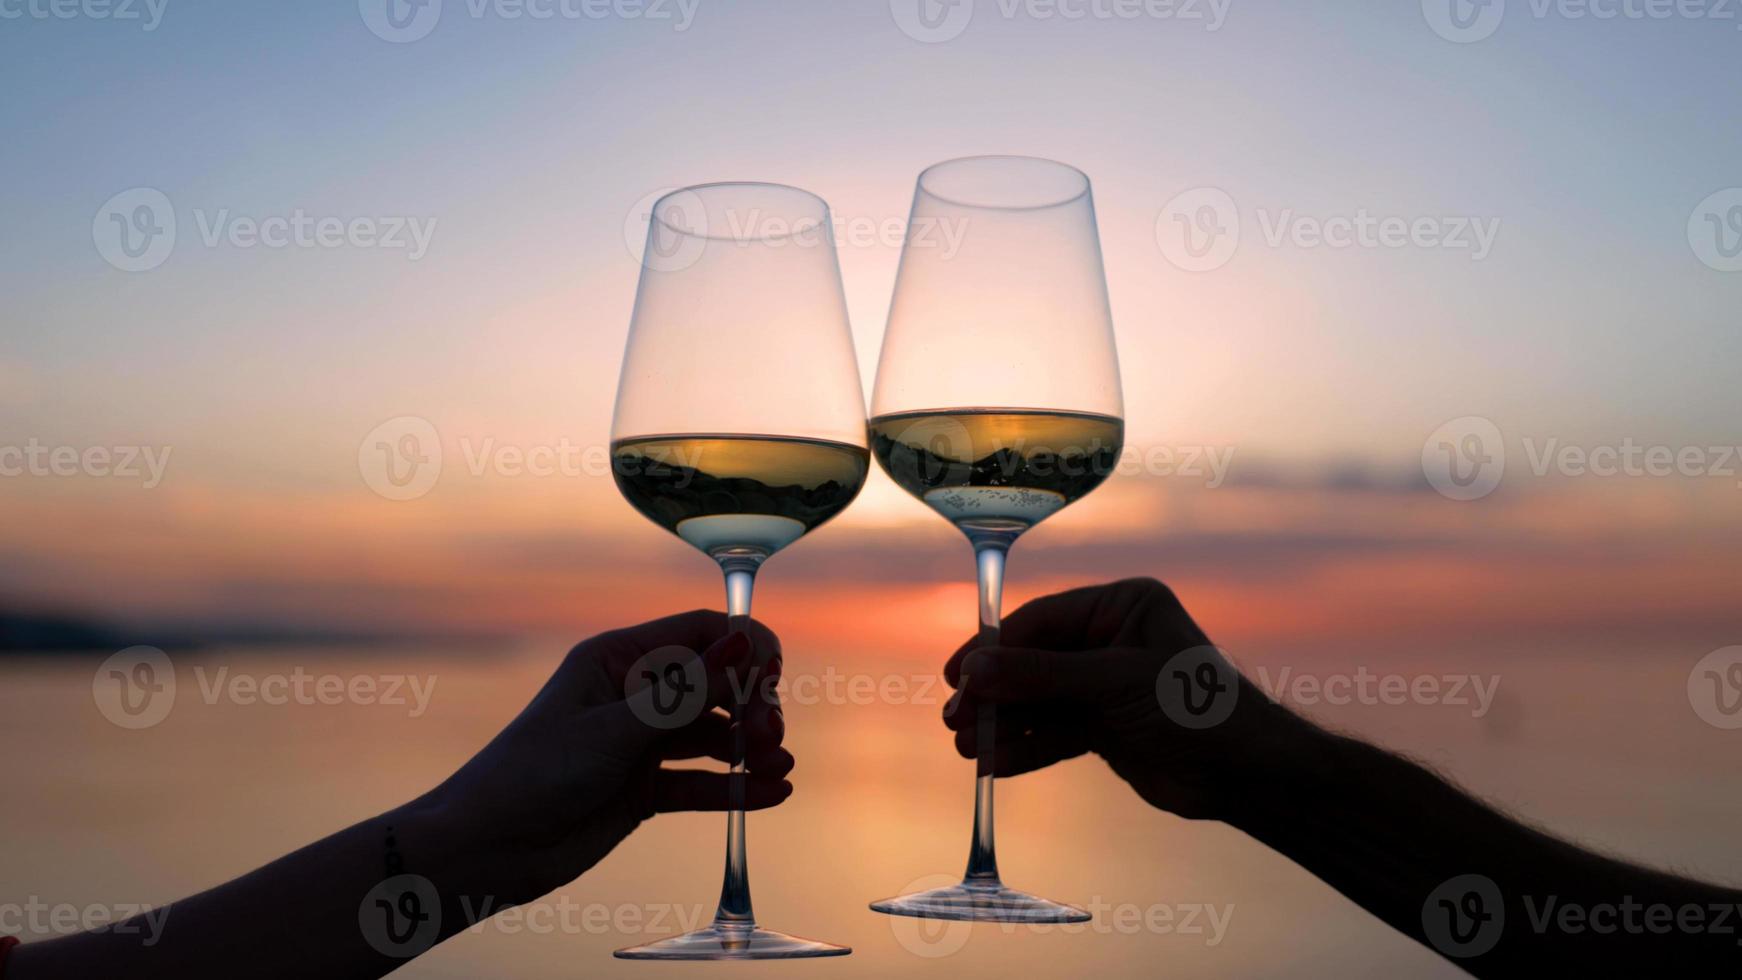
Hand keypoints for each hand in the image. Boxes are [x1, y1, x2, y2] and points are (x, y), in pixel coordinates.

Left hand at [424, 610, 791, 903]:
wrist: (486, 850)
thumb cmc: (532, 775)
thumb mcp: (614, 730)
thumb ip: (685, 692)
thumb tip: (744, 647)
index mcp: (618, 659)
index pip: (700, 633)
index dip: (744, 648)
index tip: (772, 678)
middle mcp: (634, 694)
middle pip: (717, 683)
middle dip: (753, 704)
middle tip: (769, 738)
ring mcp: (641, 743)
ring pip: (715, 734)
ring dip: (752, 747)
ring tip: (778, 768)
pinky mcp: (645, 790)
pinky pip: (702, 782)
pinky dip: (738, 787)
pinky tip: (773, 793)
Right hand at [943, 578, 1293, 819]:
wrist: (1246, 774)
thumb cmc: (1196, 710)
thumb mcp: (1114, 684)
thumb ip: (1041, 676)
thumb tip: (974, 669)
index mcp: (1121, 606)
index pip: (1041, 621)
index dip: (995, 648)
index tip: (957, 676)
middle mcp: (1110, 640)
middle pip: (1033, 663)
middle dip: (994, 693)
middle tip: (955, 719)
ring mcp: (1105, 685)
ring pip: (1038, 702)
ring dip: (1003, 725)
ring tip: (967, 750)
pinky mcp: (1104, 727)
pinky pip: (1053, 733)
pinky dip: (1026, 748)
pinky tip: (995, 766)